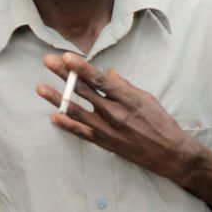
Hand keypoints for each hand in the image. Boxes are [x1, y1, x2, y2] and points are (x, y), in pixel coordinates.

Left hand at [36, 52, 197, 183]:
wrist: (170, 154)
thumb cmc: (161, 123)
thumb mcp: (146, 98)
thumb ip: (124, 86)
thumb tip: (107, 73)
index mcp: (127, 99)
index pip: (99, 80)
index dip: (81, 68)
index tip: (66, 57)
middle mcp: (115, 114)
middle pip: (83, 91)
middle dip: (64, 75)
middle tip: (48, 62)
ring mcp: (107, 130)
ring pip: (76, 111)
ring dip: (57, 99)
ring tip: (41, 88)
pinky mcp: (104, 143)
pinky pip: (80, 133)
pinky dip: (66, 125)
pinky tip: (53, 117)